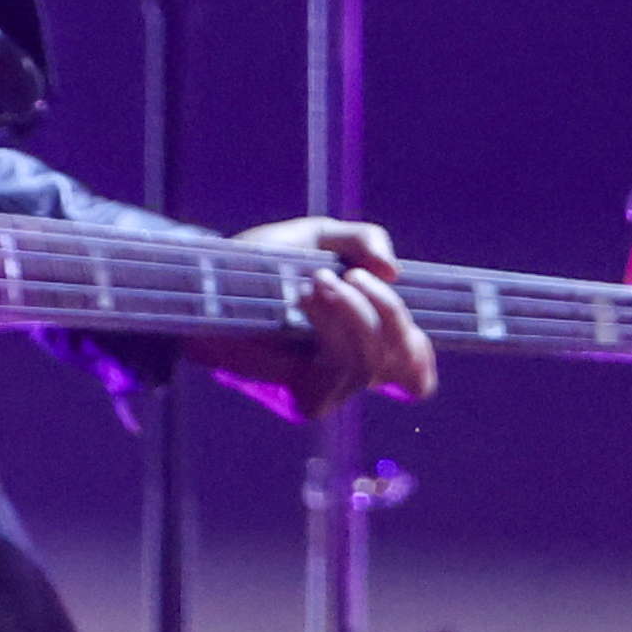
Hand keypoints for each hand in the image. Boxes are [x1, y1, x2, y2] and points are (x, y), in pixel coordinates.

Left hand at [192, 219, 437, 417]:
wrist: (210, 278)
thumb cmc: (264, 262)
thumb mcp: (321, 237)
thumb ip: (364, 240)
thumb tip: (394, 271)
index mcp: (364, 339)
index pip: (413, 375)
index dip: (421, 358)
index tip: (413, 328)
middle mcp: (351, 371)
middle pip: (400, 357)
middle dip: (385, 310)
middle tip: (347, 276)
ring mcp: (329, 388)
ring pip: (368, 362)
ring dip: (353, 314)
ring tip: (318, 282)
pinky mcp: (303, 394)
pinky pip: (339, 371)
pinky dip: (332, 326)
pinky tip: (306, 299)